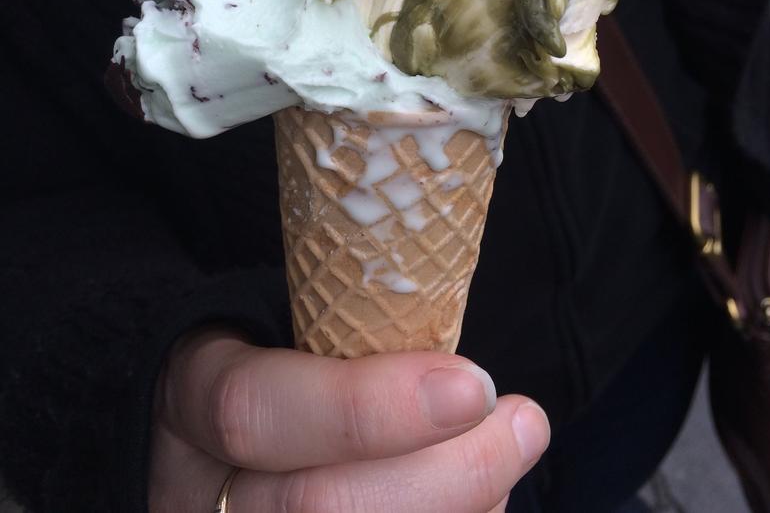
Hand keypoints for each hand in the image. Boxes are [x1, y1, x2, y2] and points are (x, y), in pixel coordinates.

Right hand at [149, 329, 549, 512]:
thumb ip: (356, 329)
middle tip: (524, 422)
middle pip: (317, 507)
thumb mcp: (292, 327)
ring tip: (512, 451)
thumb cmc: (291, 362)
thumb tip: (467, 365)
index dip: (367, 407)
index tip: (474, 385)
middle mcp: (200, 495)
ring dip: (462, 511)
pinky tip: (484, 503)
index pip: (254, 411)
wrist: (242, 443)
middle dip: (447, 473)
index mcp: (192, 397)